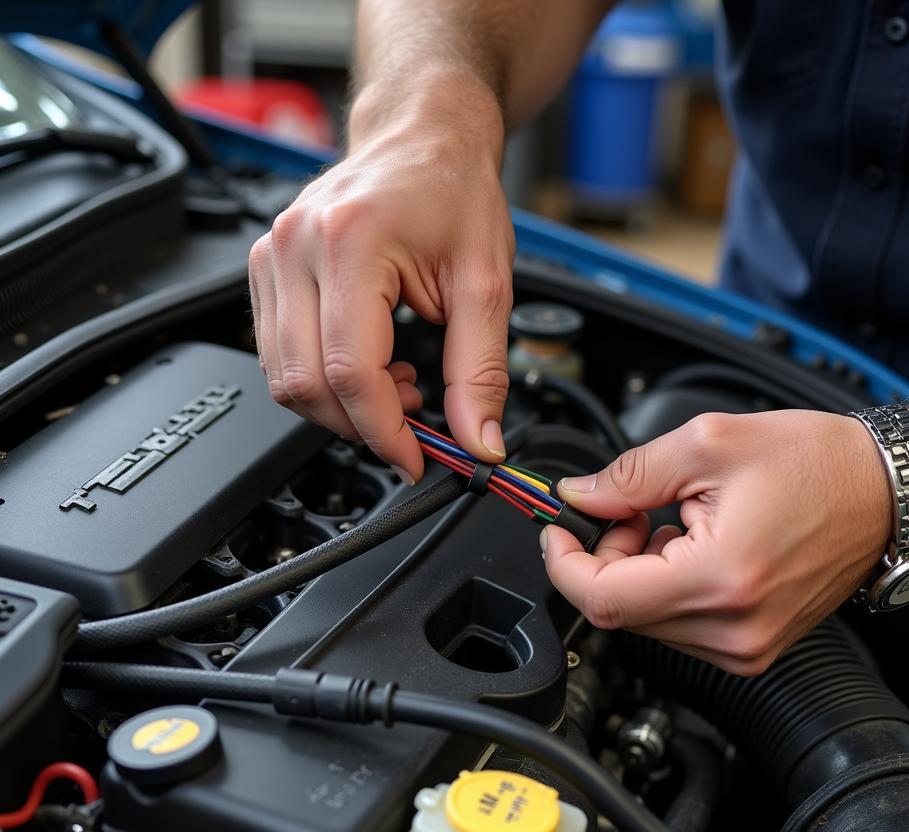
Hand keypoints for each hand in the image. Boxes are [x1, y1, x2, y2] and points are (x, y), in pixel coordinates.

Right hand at [248, 75, 513, 481]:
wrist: (423, 138)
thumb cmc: (454, 192)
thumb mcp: (486, 284)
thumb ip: (480, 371)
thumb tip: (477, 441)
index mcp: (351, 242)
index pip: (350, 371)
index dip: (384, 432)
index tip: (417, 459)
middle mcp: (295, 246)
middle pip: (305, 383)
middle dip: (361, 426)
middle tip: (413, 425)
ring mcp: (272, 254)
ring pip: (283, 377)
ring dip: (340, 406)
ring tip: (397, 386)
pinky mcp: (265, 268)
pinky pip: (278, 353)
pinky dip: (323, 380)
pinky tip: (369, 366)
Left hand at [542, 411, 891, 674]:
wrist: (885, 492)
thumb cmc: (818, 464)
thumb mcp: (708, 445)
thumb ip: (629, 475)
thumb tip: (578, 496)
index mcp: (720, 579)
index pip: (602, 599)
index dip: (564, 563)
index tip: (558, 531)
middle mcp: (734, 628)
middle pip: (620, 611)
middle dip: (605, 558)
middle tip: (631, 510)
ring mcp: (746, 646)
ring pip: (646, 620)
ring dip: (637, 571)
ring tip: (672, 522)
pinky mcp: (753, 646)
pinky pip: (679, 625)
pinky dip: (666, 586)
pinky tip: (692, 547)